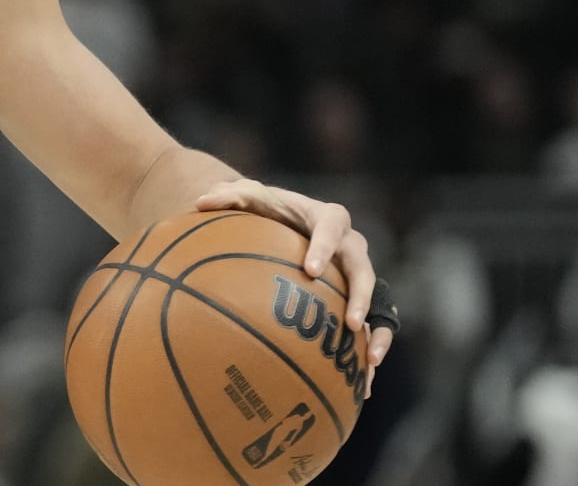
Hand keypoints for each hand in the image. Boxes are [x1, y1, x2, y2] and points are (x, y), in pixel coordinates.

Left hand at [194, 178, 396, 397]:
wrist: (283, 218)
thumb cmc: (265, 207)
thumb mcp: (247, 196)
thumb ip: (228, 196)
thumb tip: (200, 202)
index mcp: (328, 218)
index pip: (331, 227)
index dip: (325, 248)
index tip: (312, 270)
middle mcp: (349, 246)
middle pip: (362, 268)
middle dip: (359, 295)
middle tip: (349, 322)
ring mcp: (356, 272)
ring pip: (376, 300)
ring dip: (375, 329)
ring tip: (369, 359)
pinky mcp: (355, 295)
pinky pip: (372, 323)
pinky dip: (371, 347)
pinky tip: (364, 381)